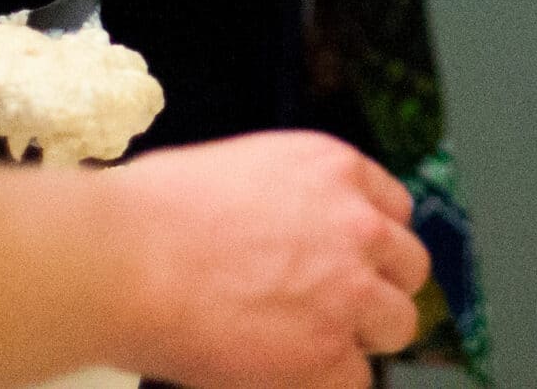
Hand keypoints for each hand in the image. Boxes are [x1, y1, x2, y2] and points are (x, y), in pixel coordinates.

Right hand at [106, 131, 430, 387]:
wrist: (127, 259)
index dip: (372, 243)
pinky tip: (287, 374)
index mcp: (335, 169)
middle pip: (409, 268)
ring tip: (312, 347)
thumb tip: (288, 232)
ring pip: (396, 325)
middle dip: (379, 290)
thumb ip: (287, 202)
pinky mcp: (327, 352)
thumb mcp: (241, 171)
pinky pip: (355, 381)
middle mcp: (357, 224)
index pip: (395, 210)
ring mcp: (348, 290)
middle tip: (339, 310)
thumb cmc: (154, 211)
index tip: (355, 263)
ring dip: (360, 339)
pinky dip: (325, 382)